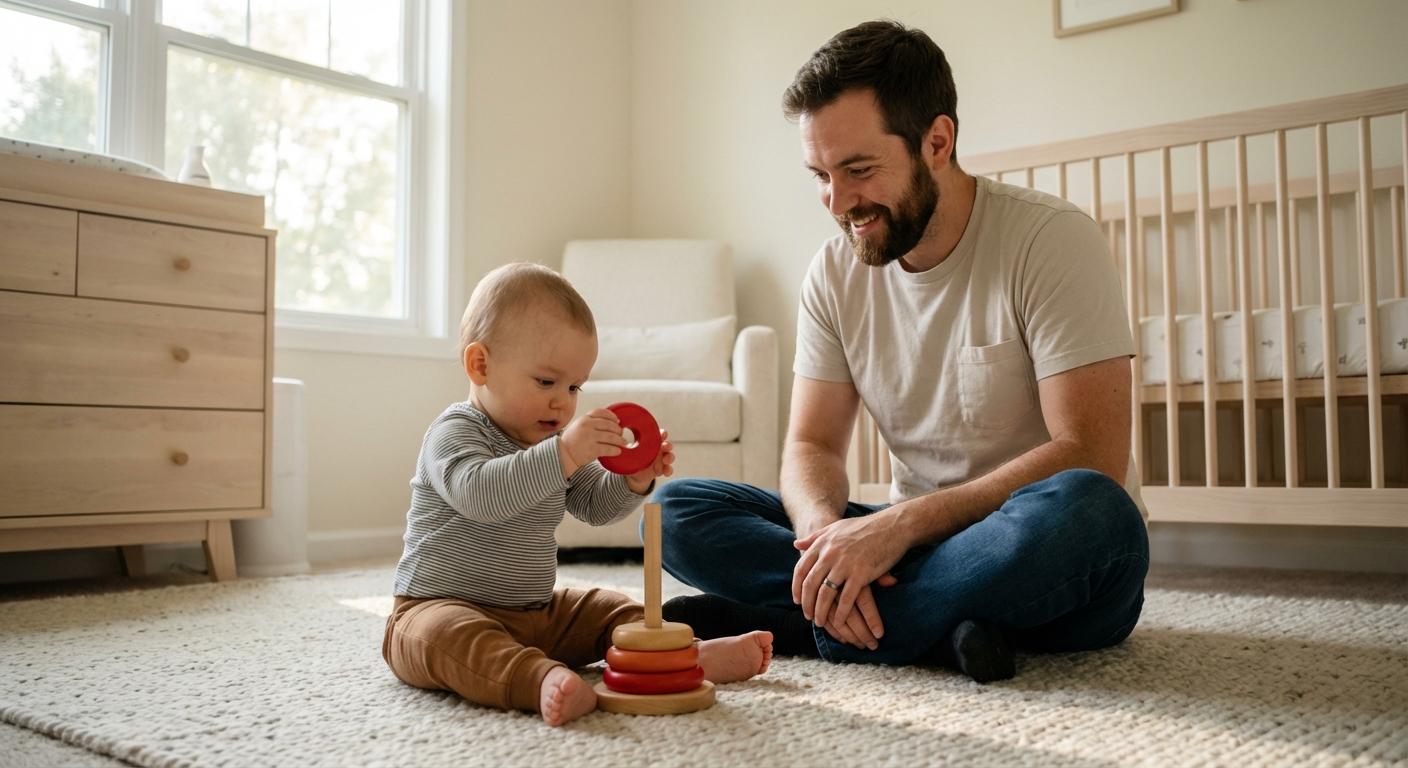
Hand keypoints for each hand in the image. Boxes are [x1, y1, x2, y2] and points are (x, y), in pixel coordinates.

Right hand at [558, 408, 625, 477]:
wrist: (562, 455)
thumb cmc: (571, 441)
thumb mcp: (578, 426)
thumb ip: (590, 422)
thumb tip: (609, 422)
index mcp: (584, 419)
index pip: (602, 412)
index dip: (612, 416)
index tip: (617, 420)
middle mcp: (587, 426)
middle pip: (609, 425)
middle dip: (618, 430)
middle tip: (621, 434)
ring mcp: (590, 437)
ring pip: (611, 437)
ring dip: (620, 440)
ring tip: (624, 443)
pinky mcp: (592, 449)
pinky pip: (608, 448)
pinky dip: (615, 450)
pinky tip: (618, 451)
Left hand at [626, 429, 674, 493]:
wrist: (633, 474)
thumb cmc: (631, 459)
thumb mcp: (627, 452)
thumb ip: (624, 447)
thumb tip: (616, 441)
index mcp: (651, 443)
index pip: (659, 435)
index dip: (663, 434)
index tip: (663, 434)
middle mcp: (658, 450)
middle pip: (667, 445)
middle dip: (668, 445)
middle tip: (665, 447)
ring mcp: (661, 460)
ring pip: (670, 456)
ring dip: (669, 457)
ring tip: (665, 460)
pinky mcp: (662, 469)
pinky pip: (668, 469)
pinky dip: (668, 470)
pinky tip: (665, 472)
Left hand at [791, 511, 906, 642]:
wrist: (891, 526)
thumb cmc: (864, 528)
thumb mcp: (835, 528)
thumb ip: (815, 537)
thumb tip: (796, 543)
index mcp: (822, 544)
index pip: (801, 569)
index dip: (797, 587)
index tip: (797, 600)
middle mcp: (830, 554)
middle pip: (810, 584)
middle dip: (807, 604)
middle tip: (808, 616)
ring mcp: (844, 564)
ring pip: (825, 594)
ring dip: (821, 612)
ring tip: (820, 623)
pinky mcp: (861, 574)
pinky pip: (846, 598)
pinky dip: (841, 613)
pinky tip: (839, 622)